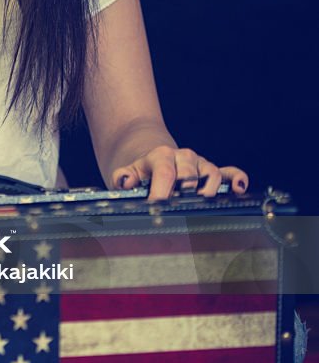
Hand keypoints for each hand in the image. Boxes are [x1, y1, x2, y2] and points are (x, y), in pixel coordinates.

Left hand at [111, 145, 248, 200]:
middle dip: (185, 190)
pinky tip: (239, 189)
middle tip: (179, 206)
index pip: (164, 171)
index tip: (157, 205)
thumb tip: (124, 181)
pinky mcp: (213, 171)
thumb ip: (122, 176)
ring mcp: (200, 164)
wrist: (154, 159)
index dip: (162, 190)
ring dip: (209, 188)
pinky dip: (237, 179)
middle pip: (189, 172)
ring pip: (211, 172)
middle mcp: (183, 157)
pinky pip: (230, 172)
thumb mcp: (128, 171)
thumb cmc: (142, 171)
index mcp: (161, 156)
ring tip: (203, 200)